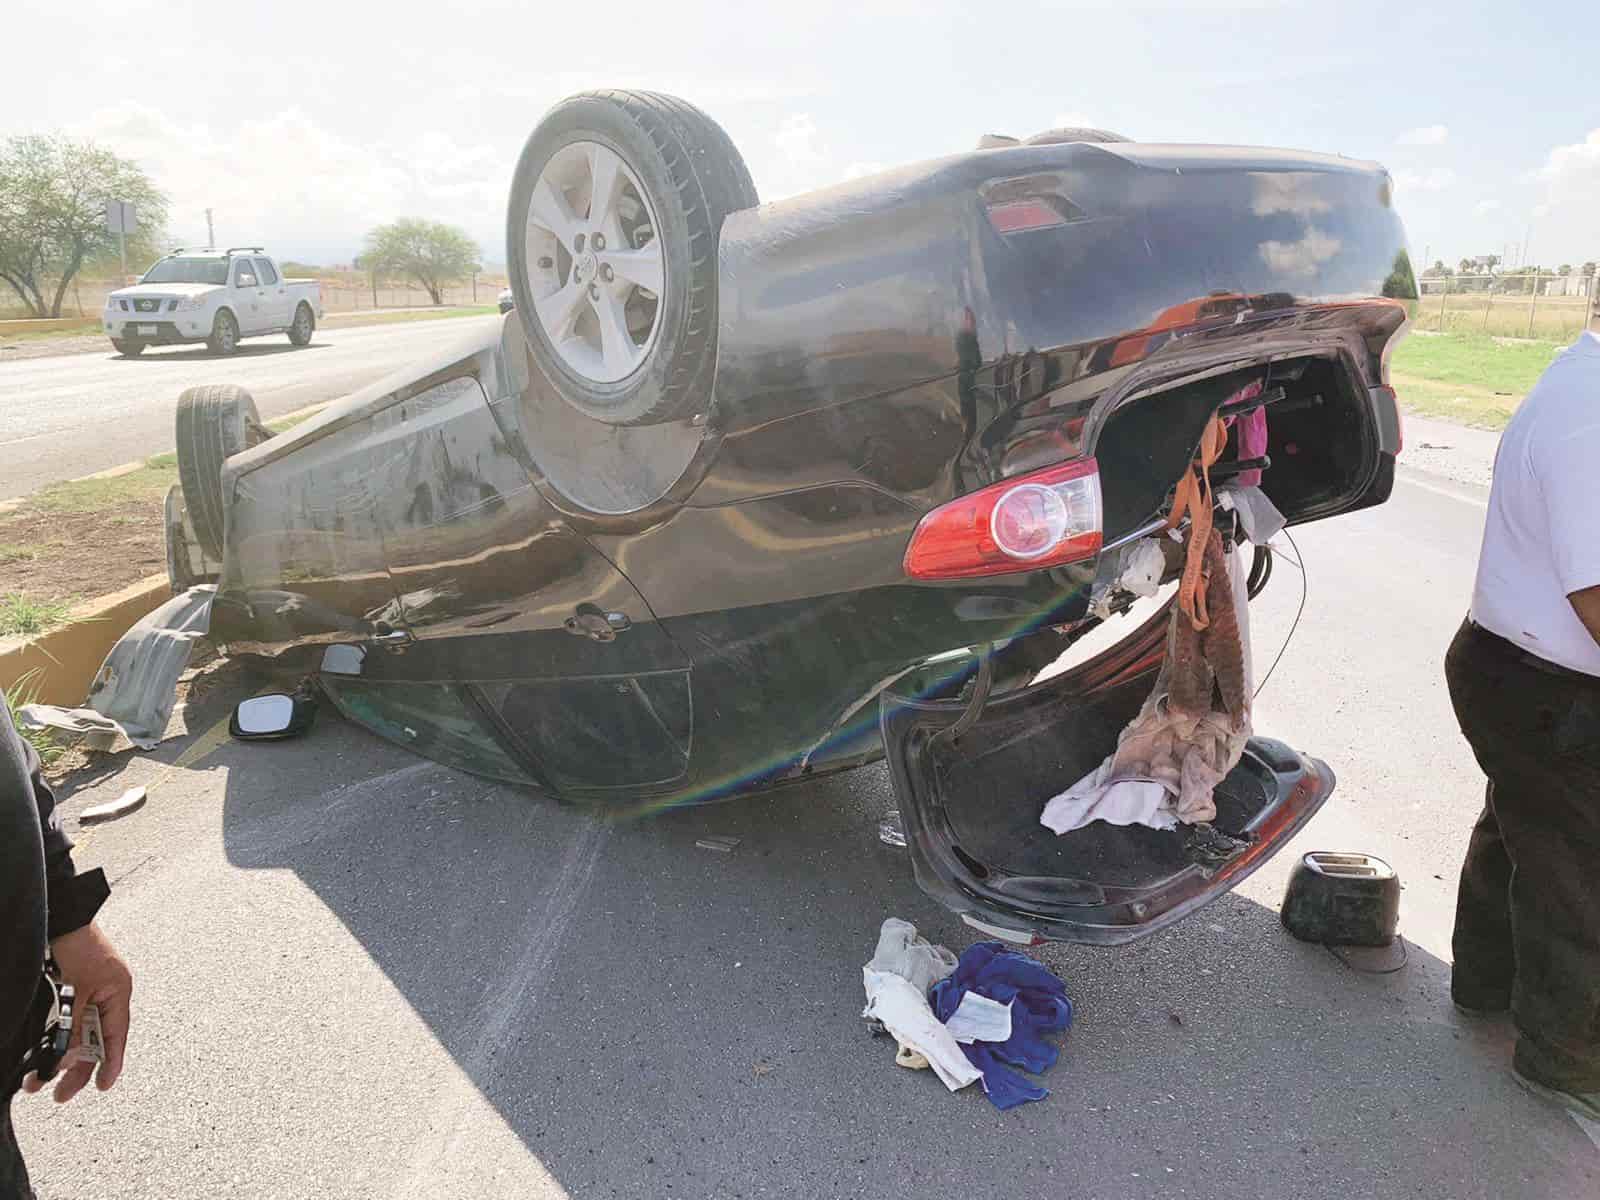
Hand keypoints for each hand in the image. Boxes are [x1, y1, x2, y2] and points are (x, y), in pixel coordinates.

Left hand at [23, 922, 131, 1101]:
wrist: (60, 919)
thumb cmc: (77, 945)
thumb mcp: (75, 992)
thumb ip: (73, 1028)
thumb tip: (68, 1059)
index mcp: (118, 992)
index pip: (116, 1035)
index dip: (111, 1063)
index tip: (103, 1086)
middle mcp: (105, 995)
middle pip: (94, 1041)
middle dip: (76, 1068)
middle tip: (60, 1093)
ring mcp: (88, 993)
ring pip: (76, 1035)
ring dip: (59, 1056)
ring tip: (39, 1079)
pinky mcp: (70, 990)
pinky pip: (64, 1024)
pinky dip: (54, 1040)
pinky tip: (41, 1054)